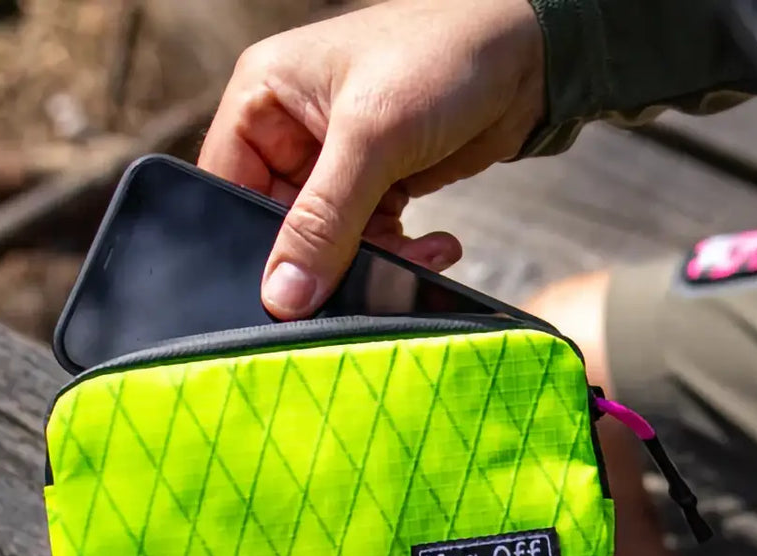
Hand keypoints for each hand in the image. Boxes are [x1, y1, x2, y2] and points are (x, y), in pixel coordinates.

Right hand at [199, 0, 547, 317]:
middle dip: (322, 257)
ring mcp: (338, 158)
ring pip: (330, 240)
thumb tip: (282, 296)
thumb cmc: (441, 59)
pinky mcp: (382, 181)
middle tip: (360, 281)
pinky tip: (439, 246)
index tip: (283, 291)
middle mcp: (292, 126)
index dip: (250, 241)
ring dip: (373, 258)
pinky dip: (402, 251)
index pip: (227, 185)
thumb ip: (323, 223)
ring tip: (419, 253)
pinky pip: (372, 237)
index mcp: (264, 95)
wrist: (528, 57)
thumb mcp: (372, 138)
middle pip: (279, 222)